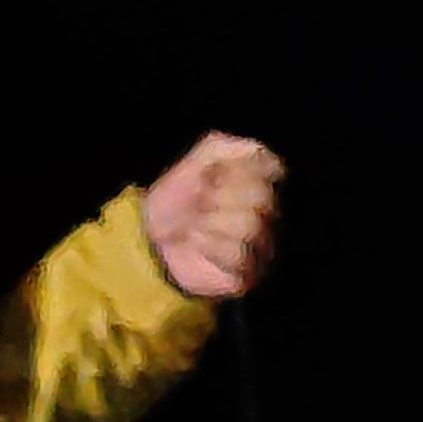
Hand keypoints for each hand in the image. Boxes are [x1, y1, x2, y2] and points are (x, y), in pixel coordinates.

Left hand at [143, 132, 283, 300]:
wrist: (152, 239)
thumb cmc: (177, 198)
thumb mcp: (197, 160)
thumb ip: (224, 147)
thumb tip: (256, 151)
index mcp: (260, 183)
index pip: (270, 168)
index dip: (235, 169)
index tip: (210, 175)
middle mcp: (269, 215)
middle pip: (261, 198)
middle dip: (219, 196)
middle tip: (198, 202)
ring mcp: (261, 246)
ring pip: (250, 228)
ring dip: (211, 223)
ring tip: (193, 225)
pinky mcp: (248, 274)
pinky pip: (239, 256)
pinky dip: (210, 247)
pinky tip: (196, 244)